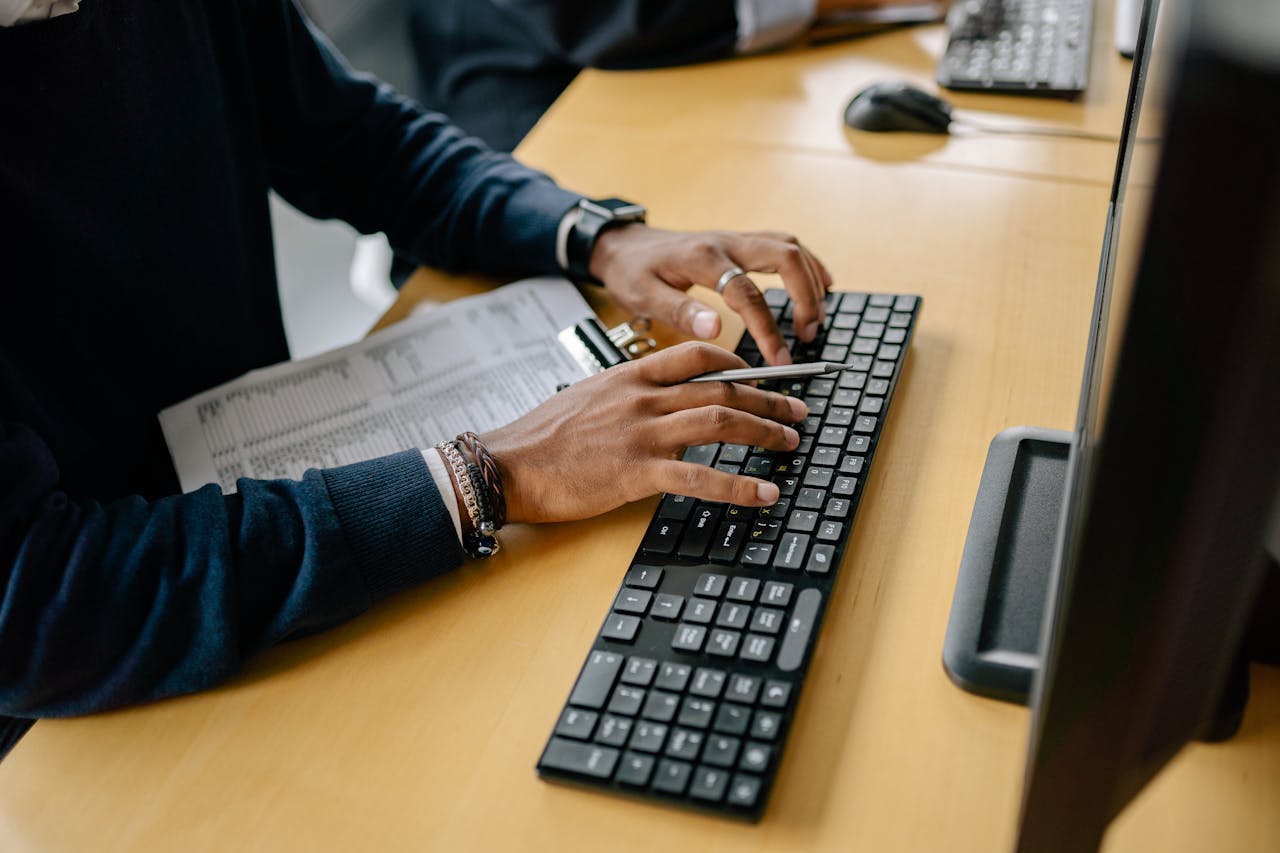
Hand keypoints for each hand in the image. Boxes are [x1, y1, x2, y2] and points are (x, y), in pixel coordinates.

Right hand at [479, 342, 807, 523]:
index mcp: (630, 376)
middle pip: (721, 386)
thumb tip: (657, 406)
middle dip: (768, 397)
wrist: (507, 464)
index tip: (758, 375)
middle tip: (797, 410)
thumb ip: (626, 396)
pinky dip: (739, 485)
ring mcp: (641, 433)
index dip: (736, 361)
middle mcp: (642, 398)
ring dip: (764, 430)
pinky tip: (764, 493)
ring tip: (791, 443)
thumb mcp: (587, 398)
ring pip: (720, 420)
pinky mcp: (637, 472)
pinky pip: (700, 475)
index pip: (696, 354)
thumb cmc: (541, 437)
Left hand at [590, 225, 831, 366]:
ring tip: (817, 318)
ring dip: (810, 280)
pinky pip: (783, 244)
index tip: (780, 360)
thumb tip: (715, 329)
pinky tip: (822, 283)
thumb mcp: (644, 295)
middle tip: (808, 335)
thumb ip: (679, 312)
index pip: (747, 293)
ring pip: (789, 247)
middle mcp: (726, 243)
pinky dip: (807, 263)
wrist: (624, 245)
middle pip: (784, 256)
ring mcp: (736, 239)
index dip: (768, 328)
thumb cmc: (633, 272)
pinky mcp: (740, 242)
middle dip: (804, 297)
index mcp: (702, 260)